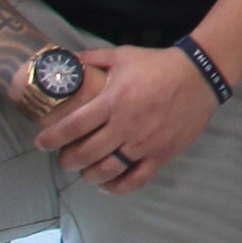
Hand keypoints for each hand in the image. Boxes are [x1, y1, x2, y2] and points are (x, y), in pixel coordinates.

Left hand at [35, 42, 221, 192]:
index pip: (72, 127)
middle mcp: (125, 126)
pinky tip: (108, 184)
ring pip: (106, 171)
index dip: (52, 139)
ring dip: (88, 175)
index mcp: (113, 102)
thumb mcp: (123, 55)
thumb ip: (93, 58)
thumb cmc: (159, 65)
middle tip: (64, 158)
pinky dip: (117, 187)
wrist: (200, 75)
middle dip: (67, 160)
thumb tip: (67, 59)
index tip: (41, 143)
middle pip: (85, 154)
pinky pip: (135, 180)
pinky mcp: (161, 154)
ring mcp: (143, 144)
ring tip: (85, 171)